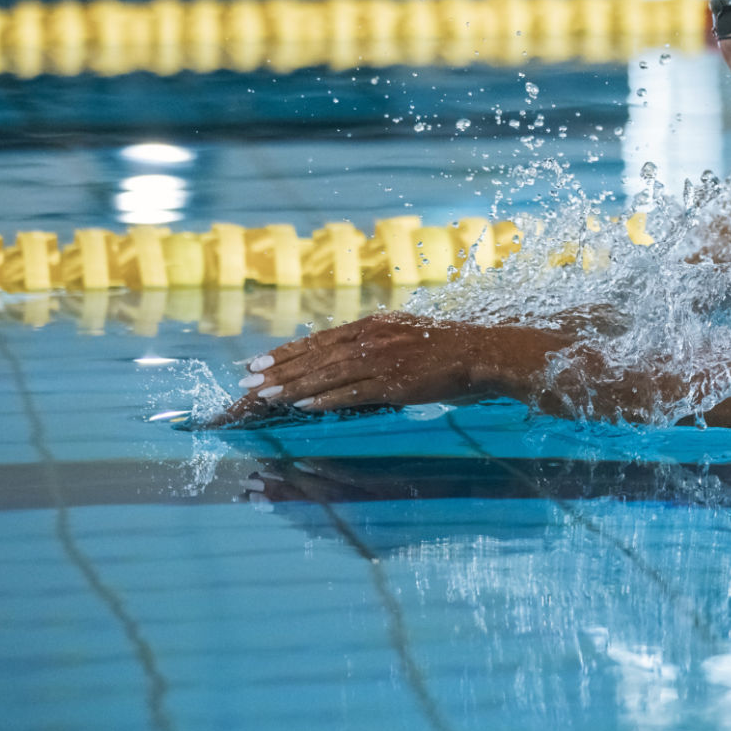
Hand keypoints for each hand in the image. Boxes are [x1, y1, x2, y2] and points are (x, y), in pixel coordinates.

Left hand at [209, 311, 555, 425]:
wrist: (484, 354)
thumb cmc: (449, 349)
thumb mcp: (407, 335)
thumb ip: (377, 343)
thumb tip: (349, 356)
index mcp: (375, 324)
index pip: (320, 339)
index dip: (287, 351)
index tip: (258, 360)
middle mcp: (374, 337)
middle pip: (316, 355)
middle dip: (279, 369)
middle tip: (246, 379)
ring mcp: (384, 359)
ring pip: (327, 374)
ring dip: (292, 386)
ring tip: (264, 395)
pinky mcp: (396, 382)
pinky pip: (353, 393)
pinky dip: (326, 399)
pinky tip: (302, 406)